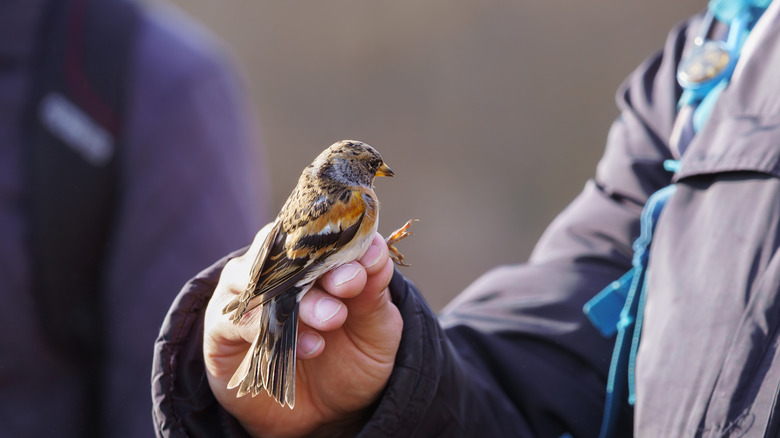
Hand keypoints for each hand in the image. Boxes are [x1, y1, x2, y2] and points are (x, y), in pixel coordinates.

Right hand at [204, 225, 401, 436]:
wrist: (324, 414)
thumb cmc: (350, 361)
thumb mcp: (376, 330)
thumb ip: (373, 293)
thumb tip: (374, 252)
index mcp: (319, 255)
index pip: (325, 228)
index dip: (347, 238)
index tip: (369, 258)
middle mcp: (278, 265)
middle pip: (292, 246)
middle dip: (323, 265)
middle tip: (349, 286)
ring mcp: (247, 291)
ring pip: (261, 276)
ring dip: (299, 297)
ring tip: (332, 320)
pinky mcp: (222, 325)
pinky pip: (236, 317)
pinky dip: (268, 328)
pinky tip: (308, 346)